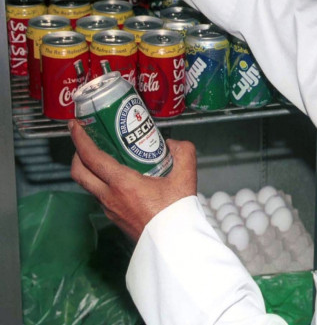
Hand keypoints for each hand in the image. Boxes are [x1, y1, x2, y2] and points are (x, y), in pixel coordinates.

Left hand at [69, 120, 197, 240]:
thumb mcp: (186, 177)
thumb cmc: (175, 214)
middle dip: (77, 153)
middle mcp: (109, 196)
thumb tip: (172, 144)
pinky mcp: (115, 218)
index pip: (91, 157)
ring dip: (89, 168)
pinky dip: (102, 181)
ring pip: (88, 185)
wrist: (172, 246)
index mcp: (122, 183)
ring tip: (103, 156)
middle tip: (85, 139)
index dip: (79, 138)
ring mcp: (110, 209)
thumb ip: (183, 153)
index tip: (75, 125)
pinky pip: (101, 195)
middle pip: (79, 172)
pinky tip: (119, 177)